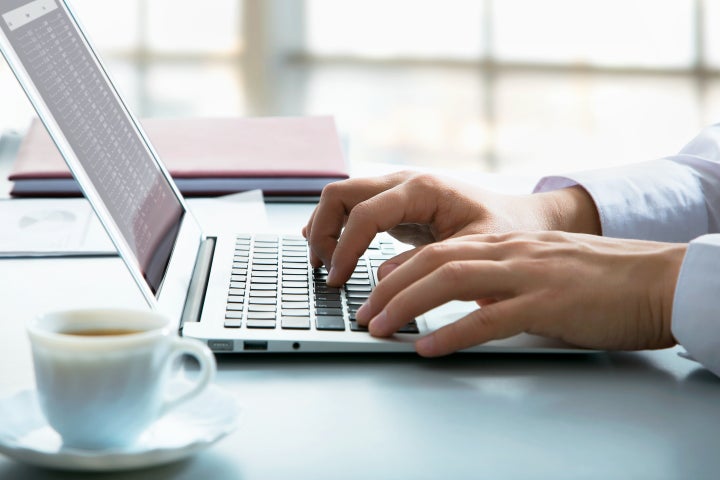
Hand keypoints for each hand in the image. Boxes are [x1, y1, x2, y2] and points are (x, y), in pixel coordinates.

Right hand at [303, 171, 599, 284]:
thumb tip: (383, 278)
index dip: (344, 247)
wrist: (521, 219)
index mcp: (422, 188)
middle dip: (323, 231)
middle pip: (340, 194)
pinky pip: (353, 210)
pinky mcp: (395, 205)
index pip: (364, 212)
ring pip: (340, 198)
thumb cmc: (504, 230)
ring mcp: (396, 191)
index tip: (338, 279)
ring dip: (325, 229)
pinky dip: (337, 229)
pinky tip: (335, 255)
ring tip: (325, 265)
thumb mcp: (472, 251)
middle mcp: (403, 182)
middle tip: (325, 270)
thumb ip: (428, 263)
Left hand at [355, 231, 686, 355]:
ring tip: (380, 328)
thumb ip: (507, 276)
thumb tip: (474, 298)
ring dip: (408, 305)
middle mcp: (511, 252)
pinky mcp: (547, 304)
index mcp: (508, 244)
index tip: (377, 284)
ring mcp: (528, 275)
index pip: (441, 247)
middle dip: (391, 287)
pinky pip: (489, 319)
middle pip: (435, 261)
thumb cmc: (604, 279)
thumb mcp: (544, 268)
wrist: (658, 279)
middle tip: (365, 313)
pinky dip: (453, 333)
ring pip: (451, 281)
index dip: (402, 266)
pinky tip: (429, 348)